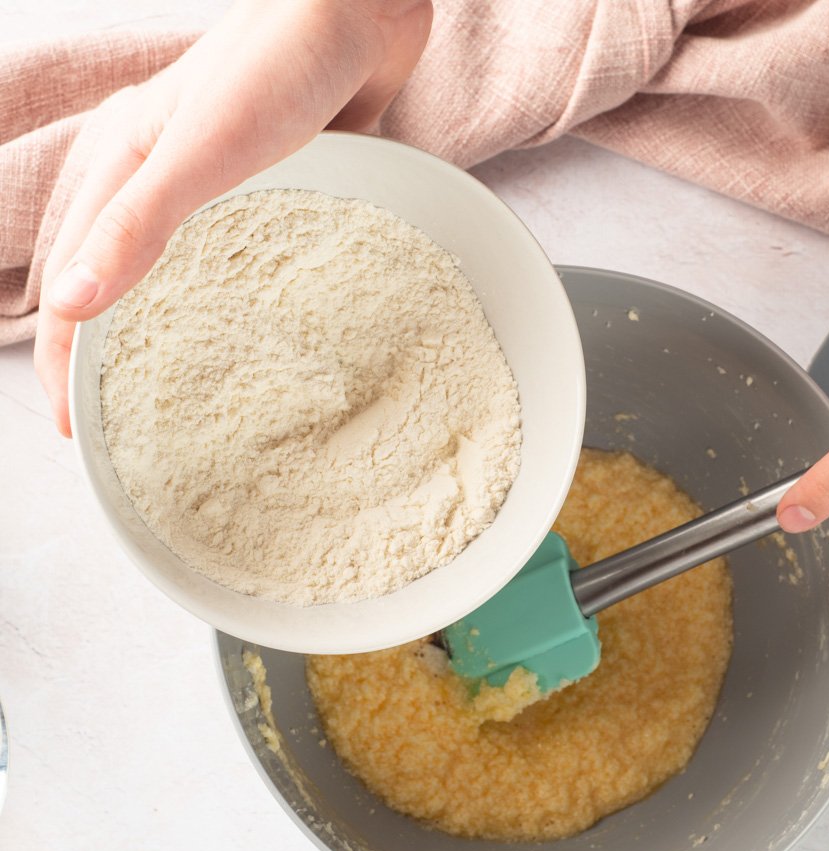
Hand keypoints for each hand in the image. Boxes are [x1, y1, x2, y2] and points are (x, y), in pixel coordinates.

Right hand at [34, 0, 432, 436]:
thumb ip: (138, 224)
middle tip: (127, 423)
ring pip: (181, 273)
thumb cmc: (276, 66)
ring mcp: (220, 182)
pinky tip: (262, 337)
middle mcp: (162, 176)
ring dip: (175, 330)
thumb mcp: (196, 151)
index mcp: (123, 164)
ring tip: (189, 395)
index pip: (74, 278)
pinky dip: (242, 300)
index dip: (67, 359)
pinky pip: (247, 255)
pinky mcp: (276, 184)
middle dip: (114, 353)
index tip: (75, 429)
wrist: (359, 10)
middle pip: (119, 281)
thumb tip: (74, 306)